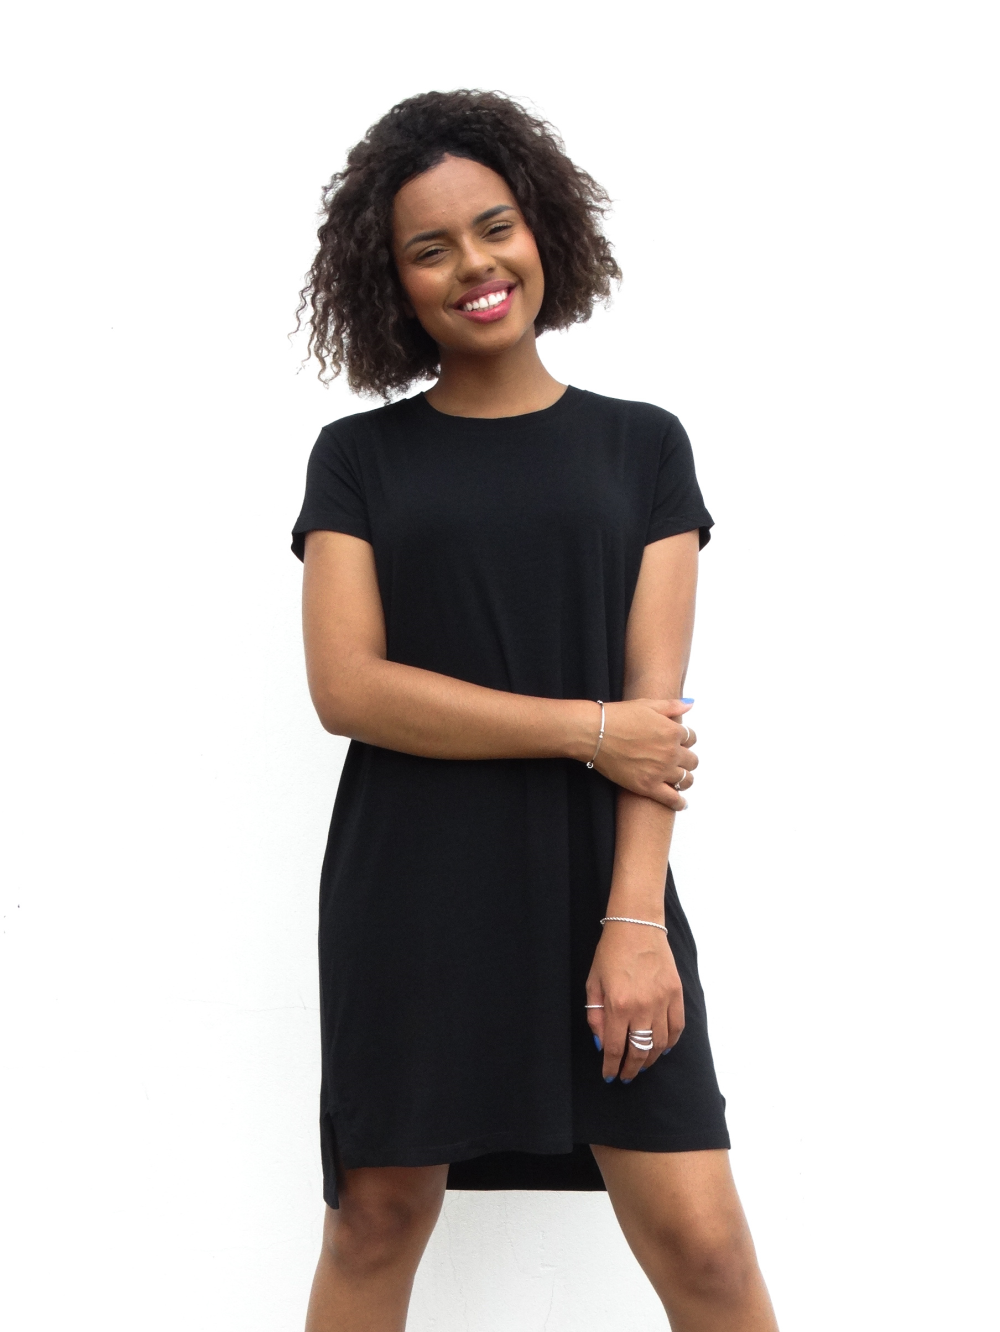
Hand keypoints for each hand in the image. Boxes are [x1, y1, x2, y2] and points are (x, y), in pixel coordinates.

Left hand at [585, 921, 684, 1080]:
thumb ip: (596, 1016)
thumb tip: (603, 1043)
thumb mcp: (593, 983)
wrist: (636, 925)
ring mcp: (662, 1001)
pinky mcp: (676, 994)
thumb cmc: (610, 953)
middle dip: (631, 1068)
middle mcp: (643, 1007)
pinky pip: (677, 1027)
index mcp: (618, 1004)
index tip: (609, 1075)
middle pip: (640, 1051)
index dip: (612, 1066)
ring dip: (650, 1059)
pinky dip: (670, 1042)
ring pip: (660, 1044)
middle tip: (626, 1075)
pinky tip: (662, 1047)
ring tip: (642, 1063)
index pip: (615, 1047)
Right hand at [592, 699, 697, 809]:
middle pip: (692, 761)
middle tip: (677, 761)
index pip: (692, 739)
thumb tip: (690, 705)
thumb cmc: (618, 717)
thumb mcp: (647, 704)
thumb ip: (672, 706)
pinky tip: (681, 803)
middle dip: (686, 759)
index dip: (685, 740)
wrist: (595, 734)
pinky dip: (679, 803)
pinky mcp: (648, 786)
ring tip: (678, 779)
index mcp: (672, 731)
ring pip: (686, 780)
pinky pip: (672, 799)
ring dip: (684, 779)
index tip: (678, 743)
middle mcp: (670, 752)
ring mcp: (660, 771)